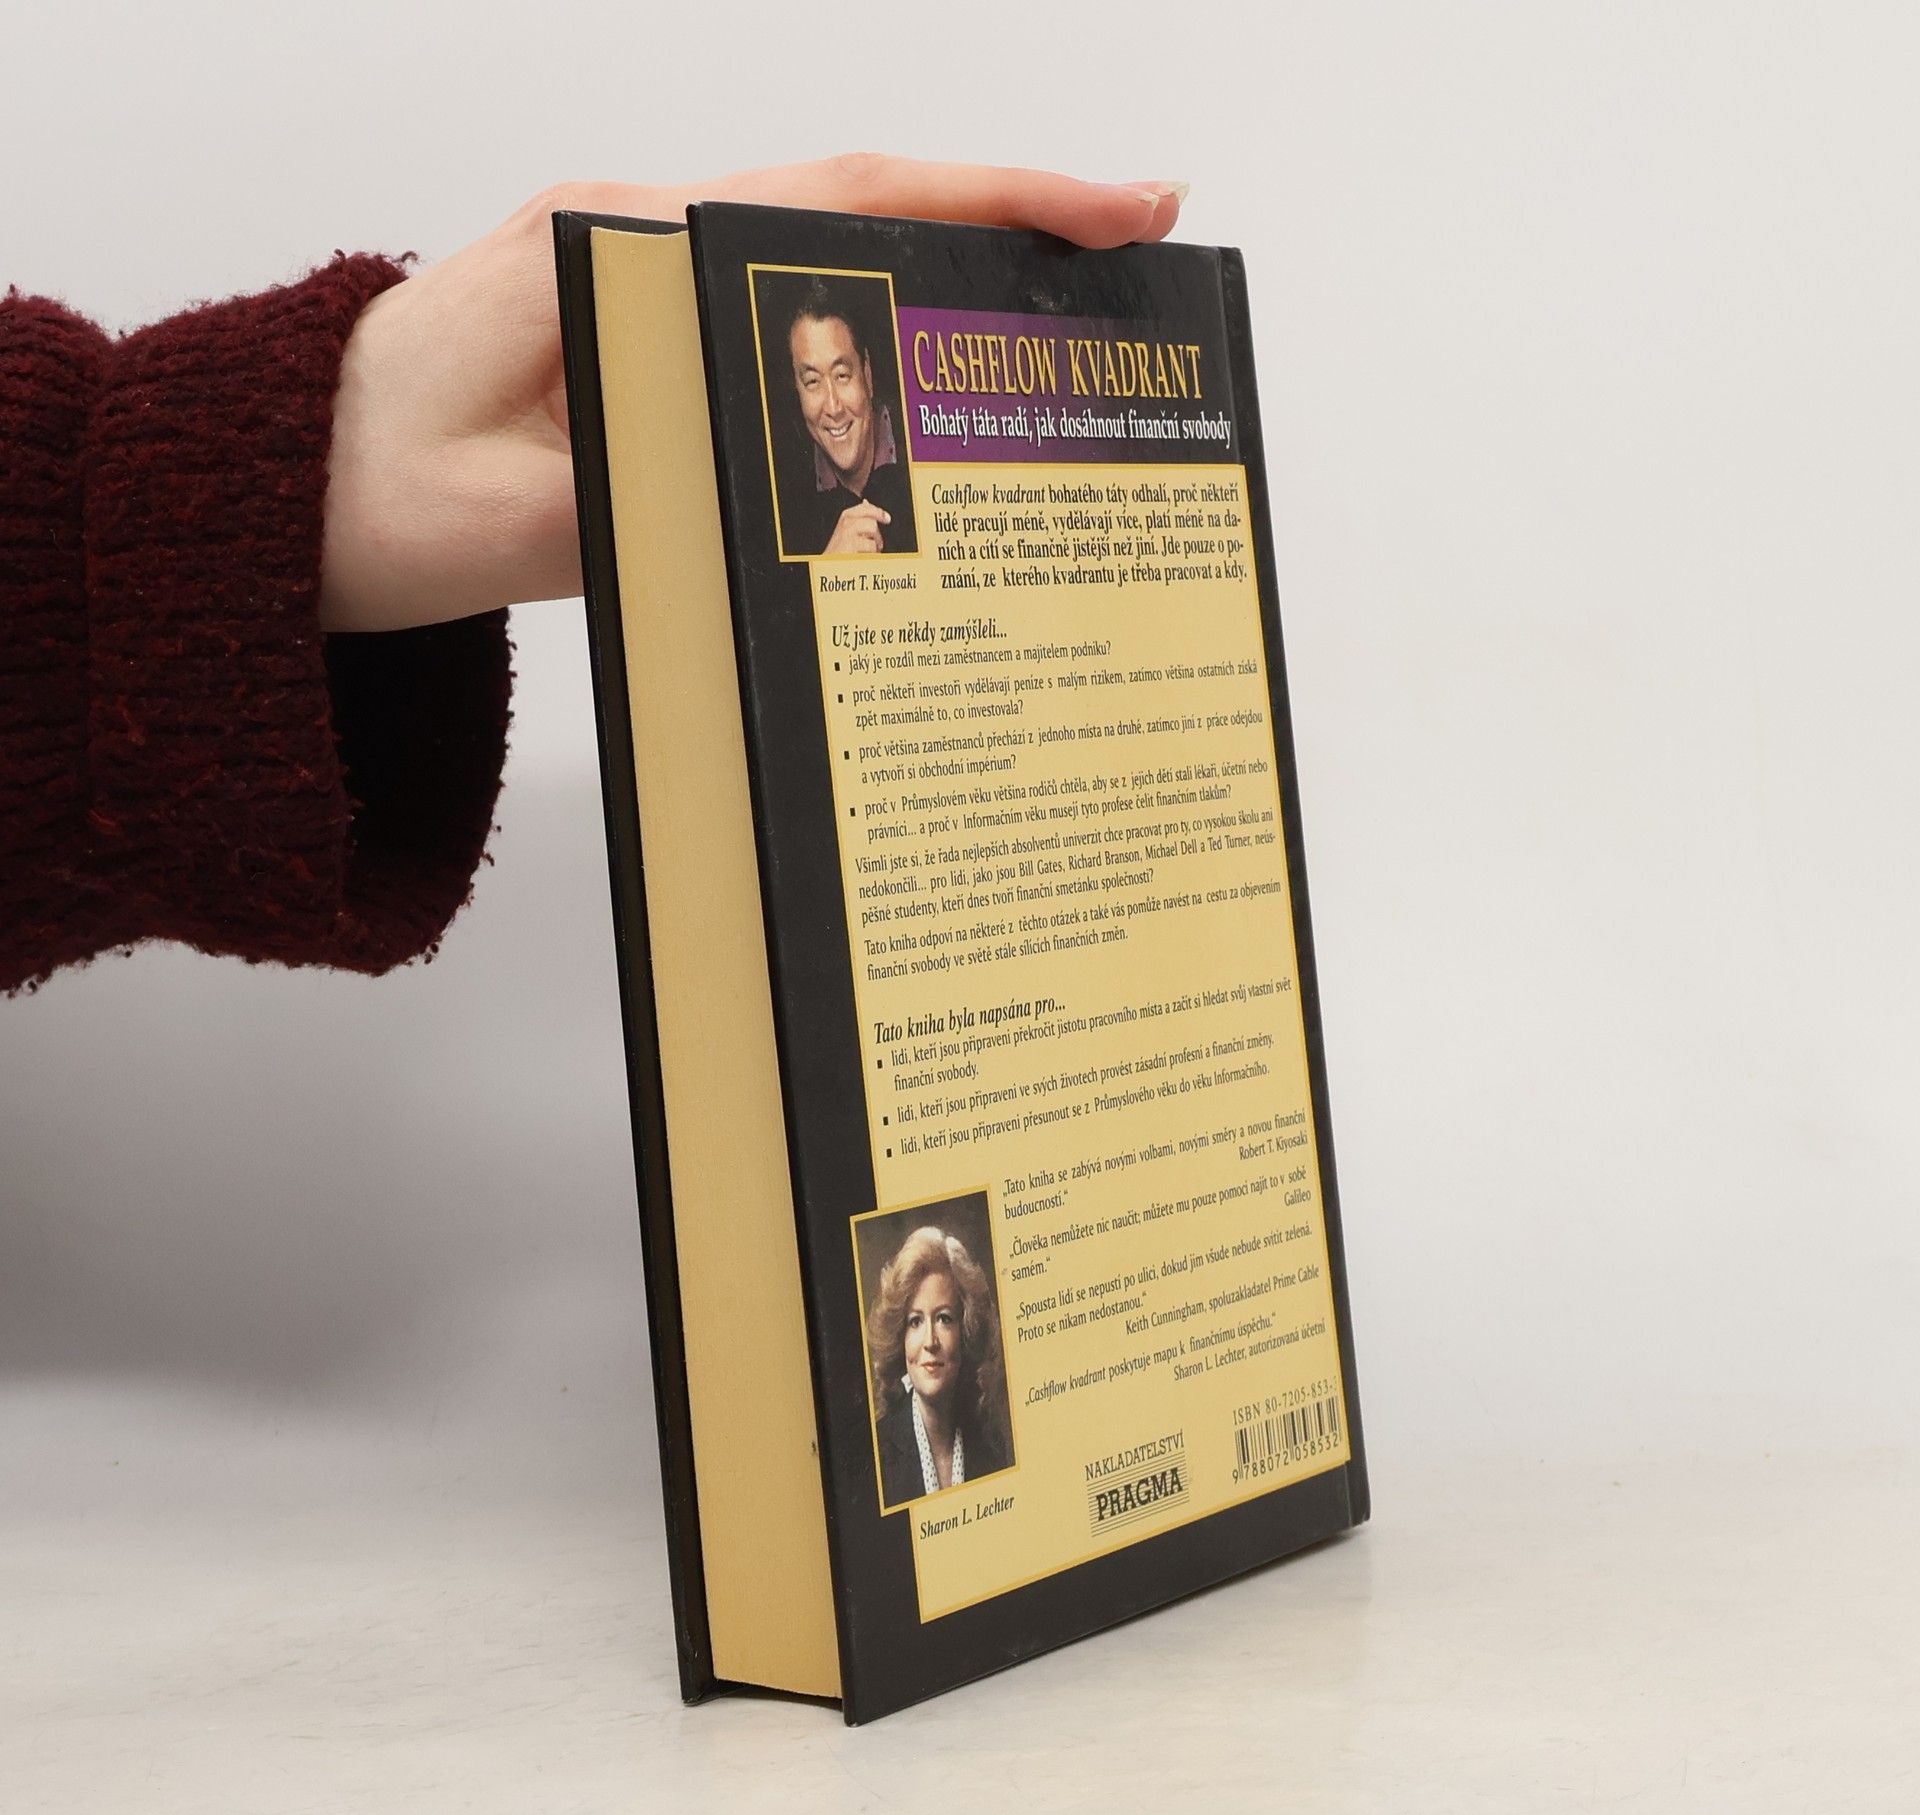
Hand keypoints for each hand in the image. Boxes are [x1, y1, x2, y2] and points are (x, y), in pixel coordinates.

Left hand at [318, 154, 1186, 630]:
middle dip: (1002, 224)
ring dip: (943, 288)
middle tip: (1137, 255)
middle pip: (854, 212)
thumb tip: (783, 502)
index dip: (981, 197)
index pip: (828, 203)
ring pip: (825, 270)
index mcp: (605, 256)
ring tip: (1063, 336)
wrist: (266, 497)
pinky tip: (928, 398)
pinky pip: (778, 334)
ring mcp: (639, 298)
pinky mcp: (642, 355)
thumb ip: (634, 505)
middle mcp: (632, 251)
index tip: (1110, 204)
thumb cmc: (352, 495)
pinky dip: (869, 350)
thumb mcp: (494, 524)